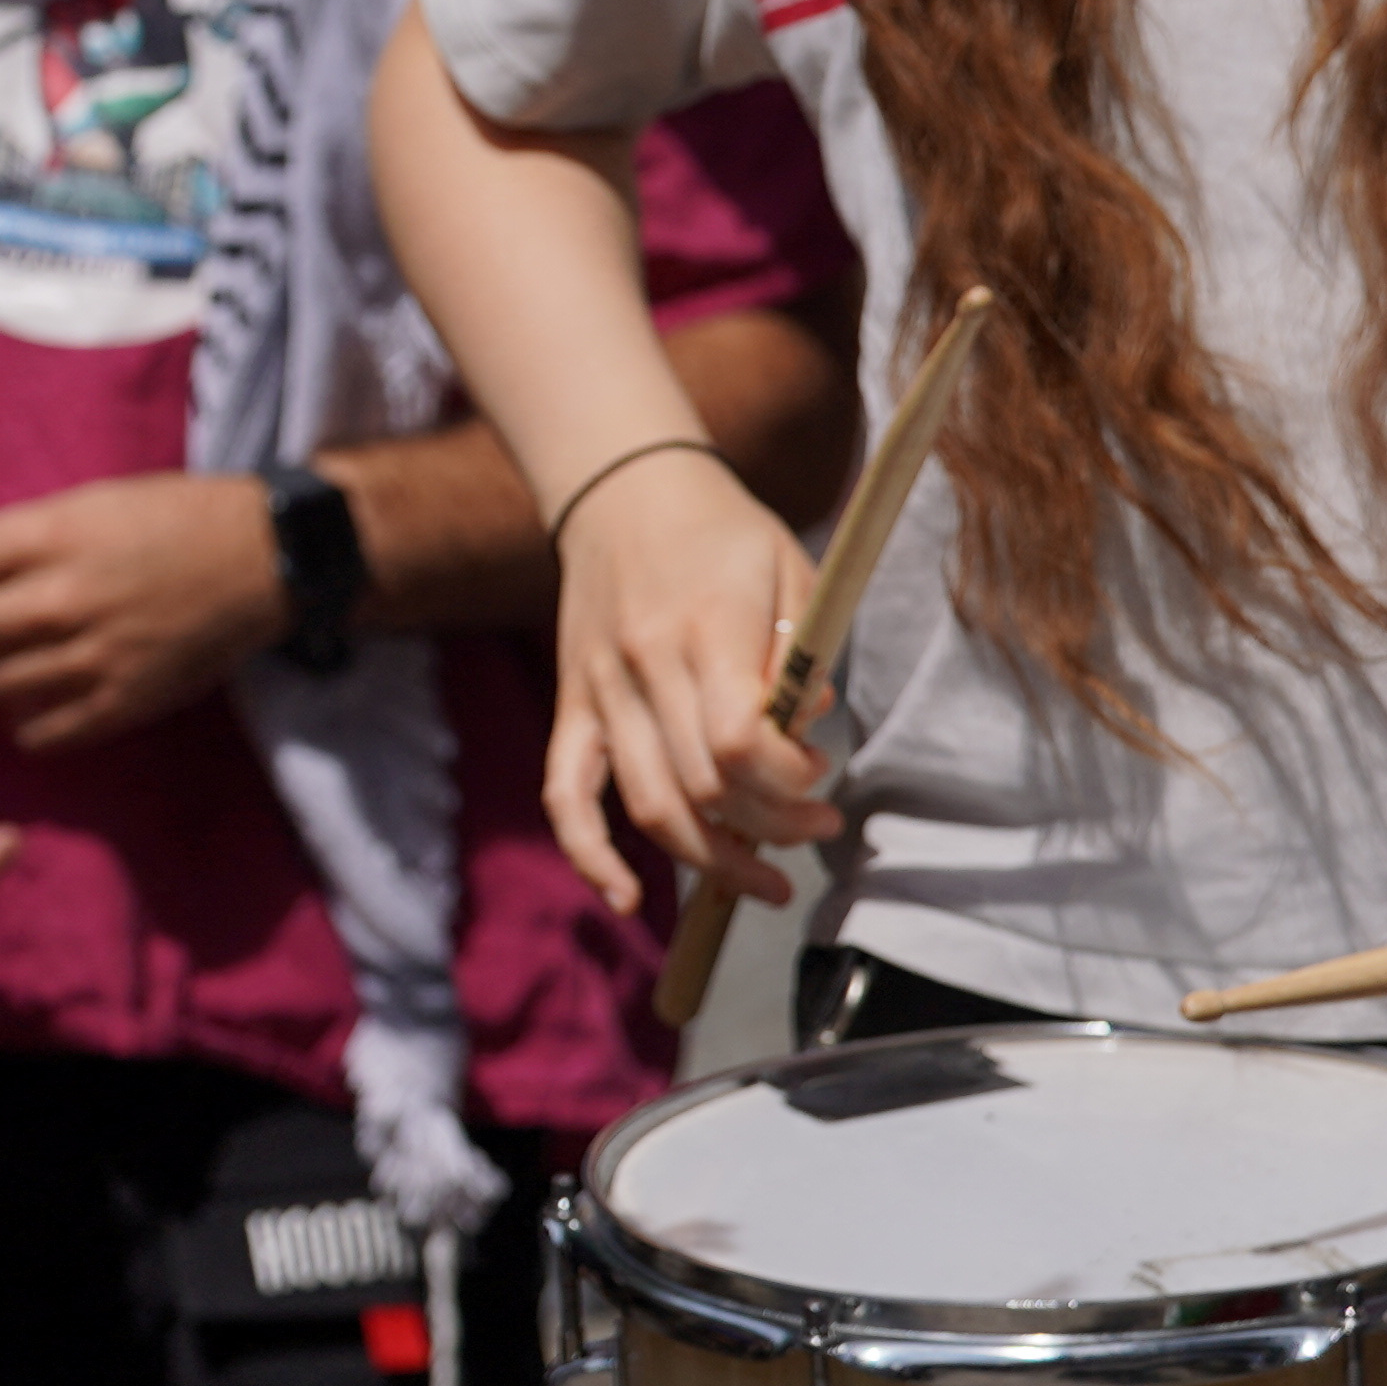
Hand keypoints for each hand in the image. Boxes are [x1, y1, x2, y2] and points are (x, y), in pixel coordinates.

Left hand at [0, 474, 288, 749]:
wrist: (260, 560)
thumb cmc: (166, 517)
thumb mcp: (84, 503)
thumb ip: (18, 540)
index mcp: (50, 535)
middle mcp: (62, 598)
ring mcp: (92, 657)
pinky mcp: (121, 703)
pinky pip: (39, 730)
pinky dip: (16, 719)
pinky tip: (16, 702)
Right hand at [542, 441, 834, 922]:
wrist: (623, 487)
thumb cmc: (722, 530)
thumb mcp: (788, 567)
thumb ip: (803, 651)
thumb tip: (809, 724)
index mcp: (702, 627)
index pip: (739, 742)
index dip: (787, 781)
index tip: (819, 772)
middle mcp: (643, 664)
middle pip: (703, 787)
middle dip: (774, 827)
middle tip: (818, 826)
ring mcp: (601, 690)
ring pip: (650, 806)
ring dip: (712, 860)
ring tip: (765, 878)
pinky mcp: (576, 704)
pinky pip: (567, 792)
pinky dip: (590, 853)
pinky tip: (626, 898)